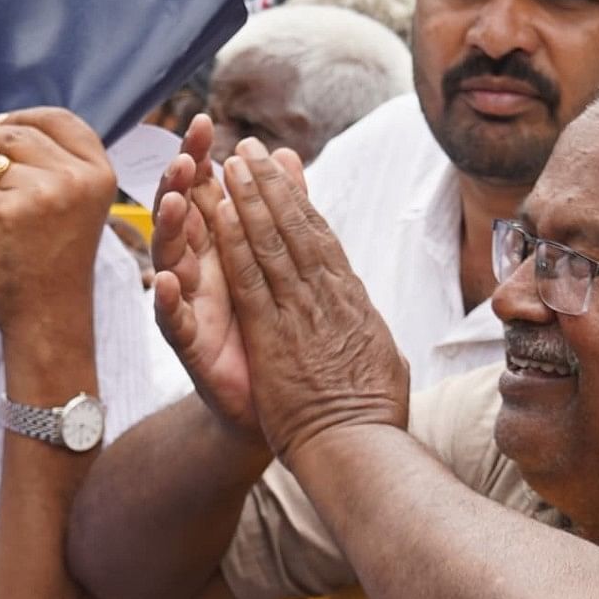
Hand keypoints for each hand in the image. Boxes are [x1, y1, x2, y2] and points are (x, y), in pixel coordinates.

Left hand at [0, 107, 118, 344]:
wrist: (49, 318)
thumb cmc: (58, 267)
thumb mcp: (80, 210)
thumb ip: (62, 171)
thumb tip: (6, 131)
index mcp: (99, 175)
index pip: (62, 121)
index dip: (24, 116)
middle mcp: (74, 180)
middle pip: (18, 136)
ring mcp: (40, 196)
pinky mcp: (3, 215)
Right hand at [148, 117, 255, 437]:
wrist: (278, 395)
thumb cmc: (269, 323)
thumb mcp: (276, 257)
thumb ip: (279, 207)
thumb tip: (281, 153)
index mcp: (218, 243)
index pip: (203, 189)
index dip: (199, 157)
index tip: (203, 123)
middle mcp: (196, 267)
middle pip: (179, 215)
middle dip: (178, 184)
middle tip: (185, 159)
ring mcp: (189, 303)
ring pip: (169, 258)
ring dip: (169, 230)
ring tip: (175, 203)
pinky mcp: (189, 343)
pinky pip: (171, 319)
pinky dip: (164, 299)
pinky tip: (162, 280)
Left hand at [202, 137, 413, 459]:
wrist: (357, 448)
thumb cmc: (372, 414)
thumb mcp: (378, 358)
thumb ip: (365, 331)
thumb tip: (367, 318)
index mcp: (352, 300)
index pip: (322, 238)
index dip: (300, 201)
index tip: (286, 171)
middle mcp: (328, 295)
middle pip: (296, 228)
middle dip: (271, 185)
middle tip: (250, 150)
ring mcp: (301, 311)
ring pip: (272, 242)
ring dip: (249, 199)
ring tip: (231, 163)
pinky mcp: (273, 333)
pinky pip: (250, 277)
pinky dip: (236, 242)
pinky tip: (220, 213)